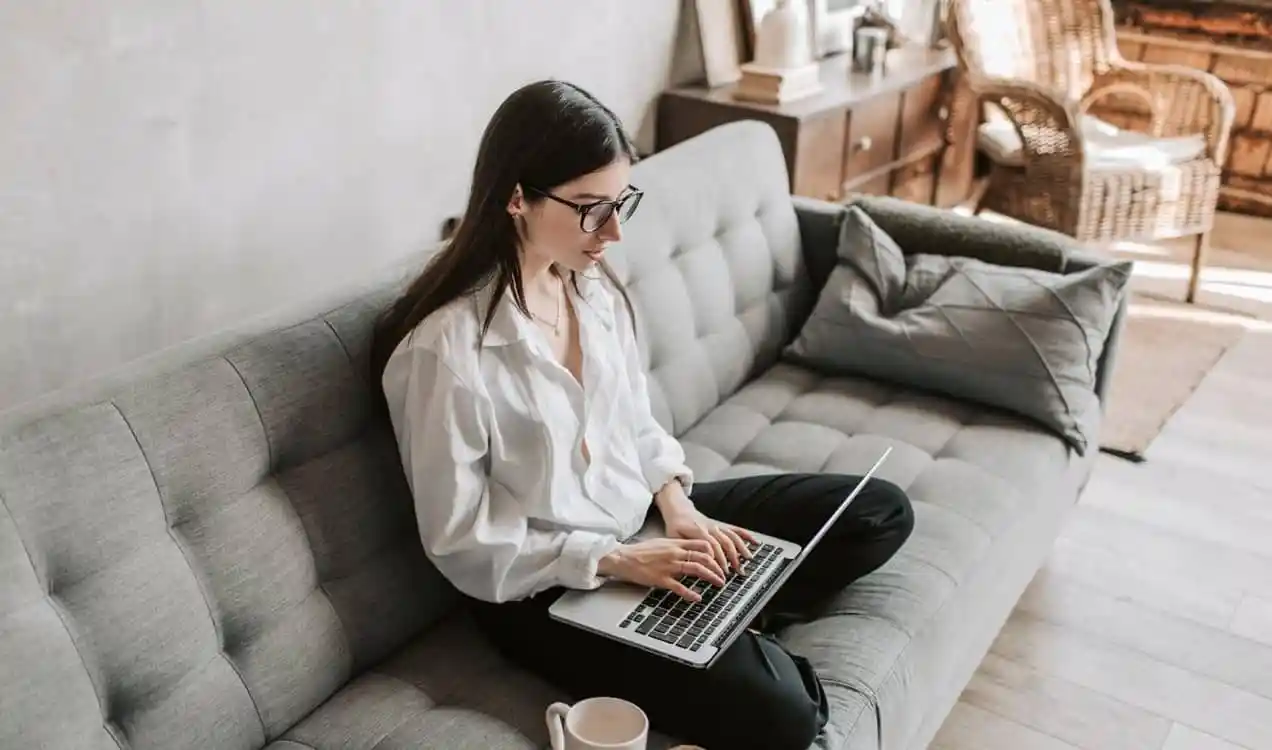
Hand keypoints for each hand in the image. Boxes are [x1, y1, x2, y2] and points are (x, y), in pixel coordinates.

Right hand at [597, 538, 726, 601]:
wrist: (624, 558)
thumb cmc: (641, 551)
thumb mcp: (662, 543)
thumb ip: (677, 545)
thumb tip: (690, 549)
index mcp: (675, 543)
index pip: (702, 544)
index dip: (715, 552)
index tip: (721, 559)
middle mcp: (675, 553)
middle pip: (703, 557)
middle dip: (717, 566)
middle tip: (724, 574)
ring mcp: (669, 566)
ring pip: (696, 569)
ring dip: (711, 576)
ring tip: (719, 583)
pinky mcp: (661, 579)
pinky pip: (679, 587)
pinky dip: (690, 593)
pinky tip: (697, 597)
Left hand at [662, 507, 756, 575]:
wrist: (678, 510)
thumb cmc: (675, 526)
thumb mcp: (673, 537)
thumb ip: (682, 549)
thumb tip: (689, 563)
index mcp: (698, 531)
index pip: (711, 546)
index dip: (717, 559)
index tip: (720, 572)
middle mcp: (710, 528)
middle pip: (724, 543)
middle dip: (732, 558)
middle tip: (736, 572)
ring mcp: (717, 526)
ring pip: (732, 537)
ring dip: (741, 549)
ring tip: (747, 560)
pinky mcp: (721, 525)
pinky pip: (735, 529)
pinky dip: (746, 535)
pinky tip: (755, 542)